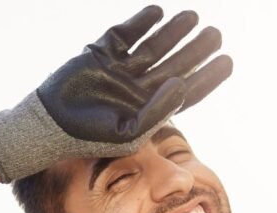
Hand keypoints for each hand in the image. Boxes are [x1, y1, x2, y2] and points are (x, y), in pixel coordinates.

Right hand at [0, 5, 232, 182]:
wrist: (48, 125)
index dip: (208, 76)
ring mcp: (120, 69)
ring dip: (173, 32)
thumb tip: (183, 85)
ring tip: (193, 16)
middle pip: (175, 65)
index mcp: (150, 109)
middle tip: (216, 34)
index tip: (228, 60)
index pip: (186, 91)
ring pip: (154, 46)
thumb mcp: (129, 132)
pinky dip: (141, 23)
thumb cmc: (89, 136)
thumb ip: (157, 111)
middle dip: (196, 49)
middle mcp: (139, 88)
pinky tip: (157, 12)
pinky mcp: (101, 53)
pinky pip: (124, 35)